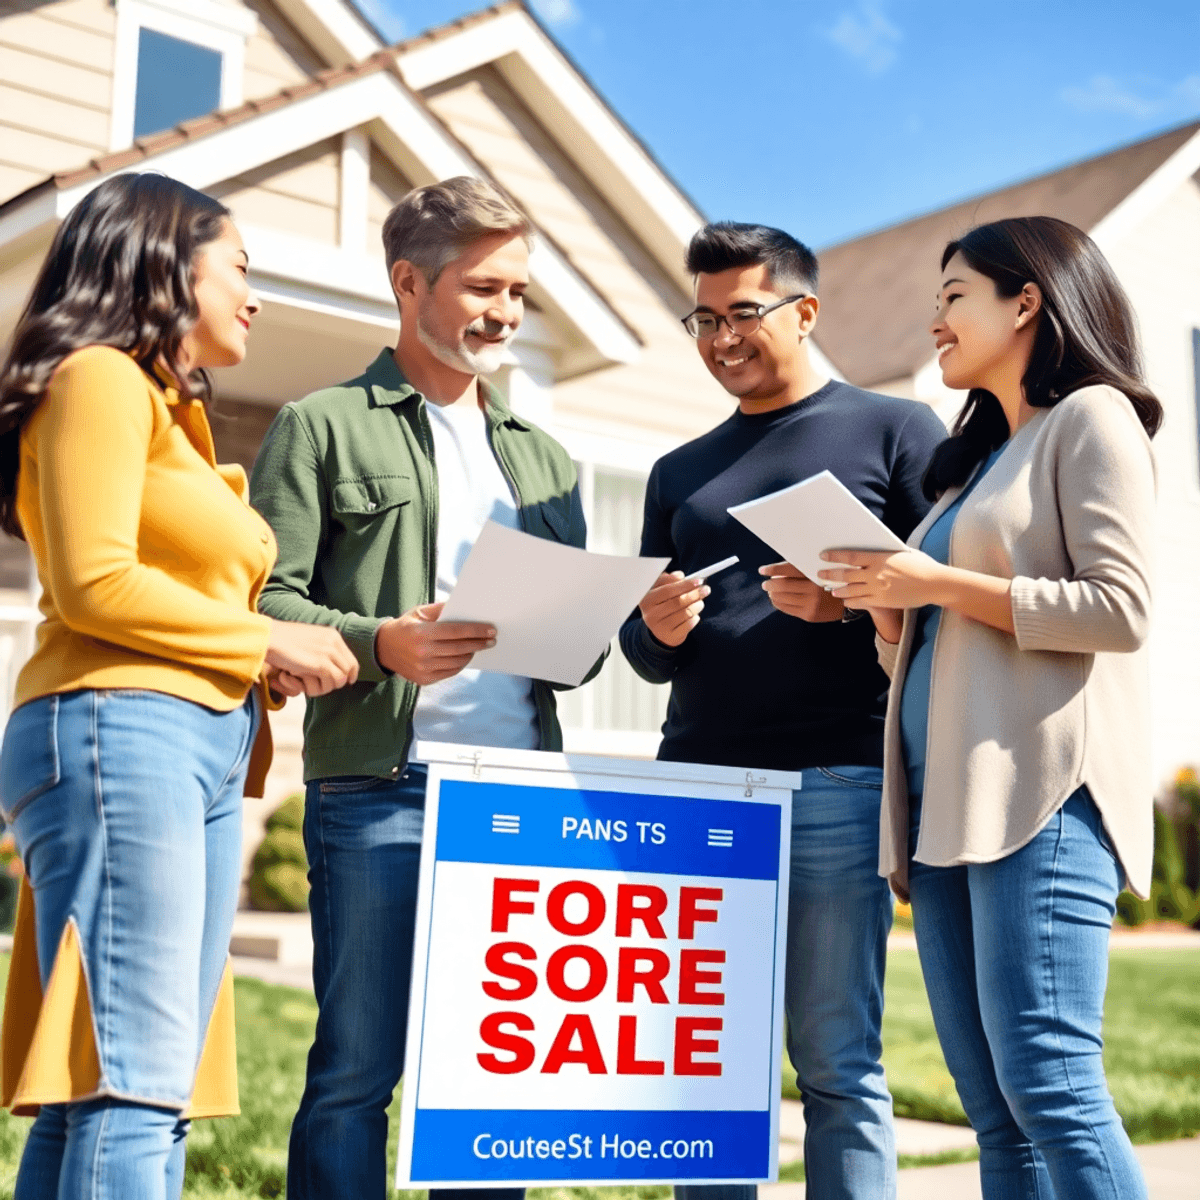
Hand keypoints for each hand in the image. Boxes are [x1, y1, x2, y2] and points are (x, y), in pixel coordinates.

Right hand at [265, 620, 359, 695]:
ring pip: (340, 680)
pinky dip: (319, 688)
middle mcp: (334, 643)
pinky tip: (304, 685)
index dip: (349, 674)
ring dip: (325, 687)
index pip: (351, 660)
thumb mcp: (309, 640)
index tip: (344, 682)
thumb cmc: (282, 640)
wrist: (269, 638)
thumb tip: (331, 666)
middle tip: (319, 686)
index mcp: (333, 635)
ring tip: (308, 685)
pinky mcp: (320, 664)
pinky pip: (331, 682)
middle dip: (336, 683)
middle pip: (348, 671)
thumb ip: (322, 649)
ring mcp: (328, 653)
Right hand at [375, 602, 496, 685]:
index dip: (476, 630)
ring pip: (457, 662)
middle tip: (491, 640)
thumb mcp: (419, 612)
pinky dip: (460, 664)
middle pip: (459, 648)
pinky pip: (449, 672)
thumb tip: (465, 607)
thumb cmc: (405, 626)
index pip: (456, 631)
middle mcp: (423, 652)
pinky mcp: (424, 679)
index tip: (491, 629)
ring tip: (479, 647)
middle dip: (479, 643)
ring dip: (471, 654)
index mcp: (422, 633)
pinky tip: (465, 656)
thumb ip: (441, 610)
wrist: (382, 648)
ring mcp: (423, 668)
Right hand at [639, 571, 708, 647]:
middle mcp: (650, 613)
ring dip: (697, 605)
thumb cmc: (663, 605)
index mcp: (646, 599)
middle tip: (706, 589)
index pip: (668, 589)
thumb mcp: (662, 591)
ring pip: (684, 613)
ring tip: (700, 602)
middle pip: (677, 601)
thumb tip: (680, 575)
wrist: (660, 630)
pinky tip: (695, 615)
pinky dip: (695, 618)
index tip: (698, 581)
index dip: (685, 584)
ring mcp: (659, 627)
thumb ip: (670, 581)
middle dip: (694, 594)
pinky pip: (688, 625)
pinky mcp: (669, 636)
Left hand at [759, 562, 843, 621]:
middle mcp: (813, 591)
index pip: (789, 570)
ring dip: (772, 594)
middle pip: (782, 585)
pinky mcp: (808, 615)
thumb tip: (777, 569)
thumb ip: (802, 570)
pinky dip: (778, 603)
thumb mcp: (821, 572)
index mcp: (816, 576)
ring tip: (771, 590)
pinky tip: (777, 599)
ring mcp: (810, 605)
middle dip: (770, 584)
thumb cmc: (831, 582)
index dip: (773, 569)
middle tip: (765, 583)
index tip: (762, 570)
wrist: (847, 602)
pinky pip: (786, 609)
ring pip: (781, 598)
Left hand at [817, 549, 948, 609]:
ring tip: (832, 590)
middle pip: (846, 575)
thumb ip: (885, 553)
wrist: (934, 584)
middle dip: (831, 575)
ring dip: (839, 590)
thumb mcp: (902, 553)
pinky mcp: (882, 601)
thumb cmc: (921, 565)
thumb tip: (873, 551)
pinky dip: (851, 601)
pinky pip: (861, 602)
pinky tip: (846, 601)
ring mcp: (878, 589)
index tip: (824, 556)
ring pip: (851, 590)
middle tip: (821, 574)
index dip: (835, 557)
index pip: (851, 557)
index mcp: (880, 558)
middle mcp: (875, 574)